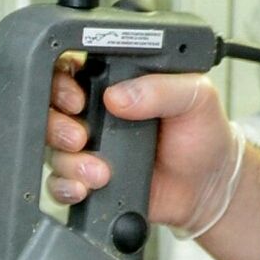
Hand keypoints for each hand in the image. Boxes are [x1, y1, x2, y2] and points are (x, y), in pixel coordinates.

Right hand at [45, 59, 236, 229]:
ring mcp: (89, 148)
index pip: (70, 71)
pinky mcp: (89, 180)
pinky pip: (59, 183)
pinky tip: (84, 187)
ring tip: (99, 171)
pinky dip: (65, 186)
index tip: (77, 99)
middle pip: (50, 111)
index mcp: (115, 83)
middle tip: (81, 136)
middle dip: (57, 124)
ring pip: (53, 149)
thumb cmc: (202, 134)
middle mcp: (95, 114)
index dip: (61, 82)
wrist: (209, 184)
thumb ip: (160, 88)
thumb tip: (119, 96)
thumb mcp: (194, 96)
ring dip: (69, 161)